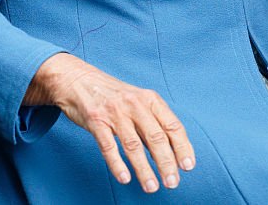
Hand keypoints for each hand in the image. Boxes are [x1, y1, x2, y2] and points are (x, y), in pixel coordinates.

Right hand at [24, 53, 194, 193]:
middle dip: (166, 162)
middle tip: (172, 183)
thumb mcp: (138, 102)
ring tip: (152, 187)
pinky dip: (117, 164)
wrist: (79, 80)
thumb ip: (153, 125)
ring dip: (144, 169)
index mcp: (151, 99)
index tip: (188, 166)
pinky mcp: (96, 121)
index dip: (182, 147)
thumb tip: (171, 153)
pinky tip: (125, 178)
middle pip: (156, 137)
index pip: (173, 125)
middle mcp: (136, 104)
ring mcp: (115, 113)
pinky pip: (108, 146)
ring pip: (134, 145)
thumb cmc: (114, 96)